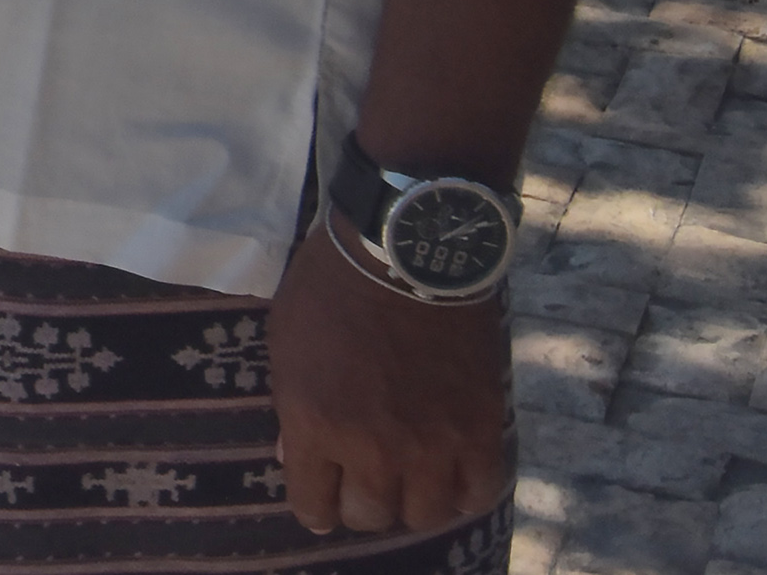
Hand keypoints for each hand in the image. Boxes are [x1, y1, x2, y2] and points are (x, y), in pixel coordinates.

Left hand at [268, 210, 512, 538]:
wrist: (406, 251)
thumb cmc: (330, 288)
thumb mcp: (286, 344)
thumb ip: (292, 408)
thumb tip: (296, 457)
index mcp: (315, 425)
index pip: (313, 506)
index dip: (314, 506)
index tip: (321, 497)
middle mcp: (373, 448)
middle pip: (369, 516)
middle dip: (359, 503)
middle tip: (362, 480)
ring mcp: (432, 445)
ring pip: (424, 515)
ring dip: (411, 500)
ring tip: (408, 477)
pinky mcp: (480, 431)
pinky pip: (477, 492)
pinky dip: (462, 490)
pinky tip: (450, 473)